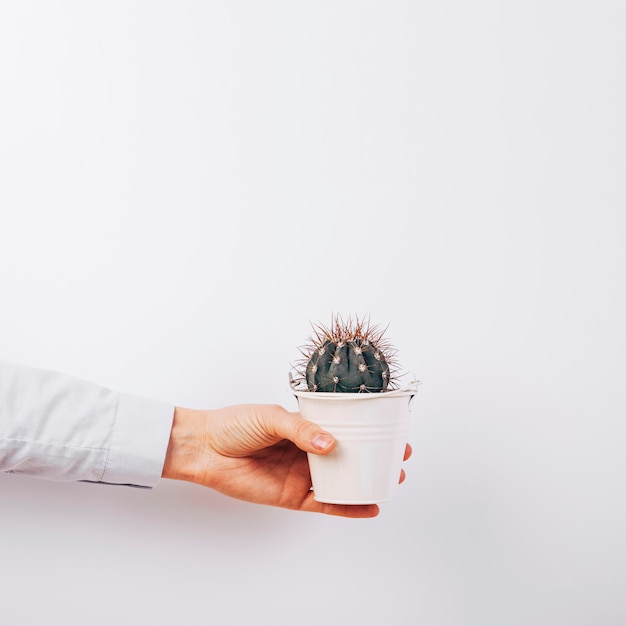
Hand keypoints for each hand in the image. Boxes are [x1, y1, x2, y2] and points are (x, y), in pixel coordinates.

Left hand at [162, 404, 411, 517]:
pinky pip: (325, 504)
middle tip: (399, 459)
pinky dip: (347, 507)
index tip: (392, 431)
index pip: (343, 429)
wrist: (206, 448)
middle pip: (348, 457)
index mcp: (305, 428)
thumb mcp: (271, 416)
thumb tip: (330, 444)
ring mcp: (301, 475)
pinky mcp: (292, 496)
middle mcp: (307, 452)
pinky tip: (368, 507)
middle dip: (374, 459)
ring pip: (341, 482)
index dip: (367, 431)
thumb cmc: (235, 424)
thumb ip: (301, 430)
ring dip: (366, 485)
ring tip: (390, 483)